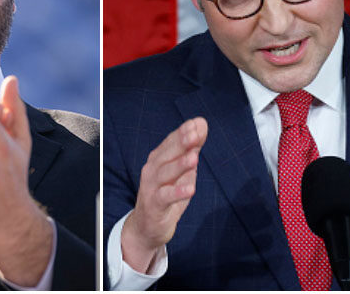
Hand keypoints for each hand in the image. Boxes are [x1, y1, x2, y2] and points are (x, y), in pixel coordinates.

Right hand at [121, 117, 207, 273]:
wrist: (147, 226)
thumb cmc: (167, 195)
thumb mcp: (182, 172)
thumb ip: (191, 150)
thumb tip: (202, 126)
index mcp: (159, 158)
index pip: (172, 141)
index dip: (185, 132)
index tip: (199, 123)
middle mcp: (152, 169)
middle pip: (167, 154)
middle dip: (181, 143)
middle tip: (195, 133)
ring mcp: (151, 186)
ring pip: (165, 173)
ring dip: (179, 165)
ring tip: (194, 158)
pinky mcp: (154, 204)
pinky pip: (165, 197)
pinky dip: (177, 192)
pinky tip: (190, 188)